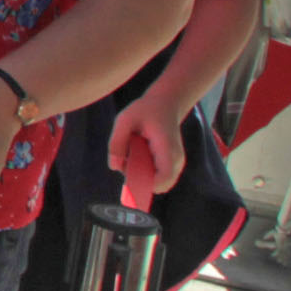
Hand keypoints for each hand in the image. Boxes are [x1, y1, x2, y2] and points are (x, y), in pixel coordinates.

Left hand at [109, 93, 187, 207]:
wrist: (165, 104)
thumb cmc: (144, 110)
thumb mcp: (125, 119)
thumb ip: (116, 142)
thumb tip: (114, 167)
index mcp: (167, 149)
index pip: (162, 179)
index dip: (144, 183)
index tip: (128, 175)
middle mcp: (176, 160)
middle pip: (160, 186)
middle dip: (140, 180)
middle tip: (127, 159)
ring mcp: (176, 163)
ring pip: (158, 183)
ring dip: (142, 176)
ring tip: (133, 153)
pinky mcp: (172, 164)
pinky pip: (157, 177)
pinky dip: (145, 172)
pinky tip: (137, 154)